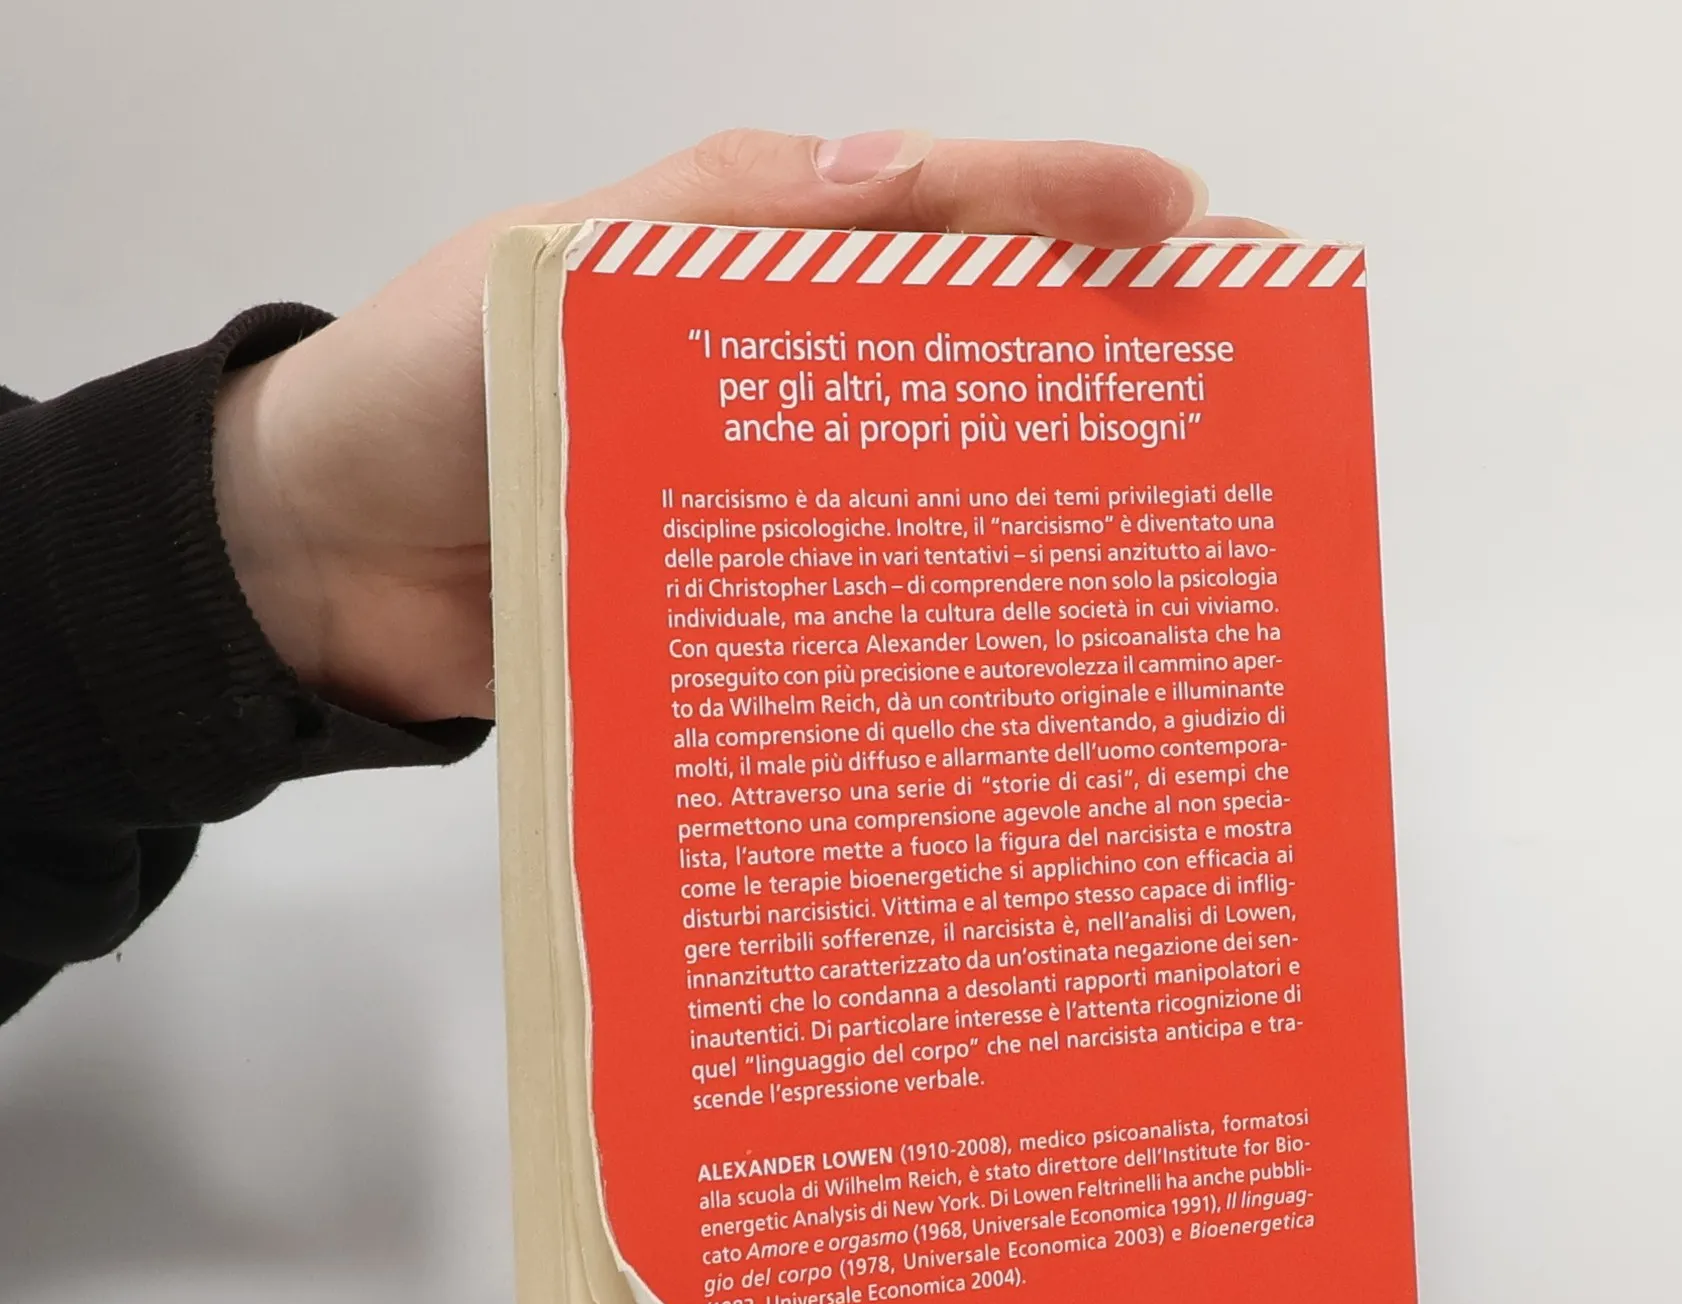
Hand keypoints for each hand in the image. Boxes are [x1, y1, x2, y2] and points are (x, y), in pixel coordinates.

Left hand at [213, 129, 1284, 723]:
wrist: (326, 571)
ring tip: (1186, 527)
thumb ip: (708, 225)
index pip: (944, 209)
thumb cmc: (419, 390)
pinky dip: (958, 615)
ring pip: (951, 479)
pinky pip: (877, 596)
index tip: (1191, 232)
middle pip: (983, 347)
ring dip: (1062, 496)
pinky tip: (1038, 649)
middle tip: (1255, 378)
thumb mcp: (546, 270)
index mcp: (760, 265)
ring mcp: (789, 499)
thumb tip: (886, 175)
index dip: (1068, 208)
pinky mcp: (765, 608)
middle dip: (1120, 350)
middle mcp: (797, 379)